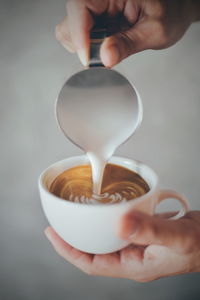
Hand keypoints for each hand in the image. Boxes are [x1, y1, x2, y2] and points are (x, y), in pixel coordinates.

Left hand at [45, 210, 199, 281]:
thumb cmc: (199, 246)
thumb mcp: (176, 238)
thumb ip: (151, 230)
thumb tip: (120, 223)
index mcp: (133, 265)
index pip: (92, 263)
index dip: (69, 251)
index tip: (53, 235)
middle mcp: (131, 256)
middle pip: (94, 251)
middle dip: (74, 239)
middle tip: (60, 222)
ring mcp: (136, 245)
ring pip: (105, 239)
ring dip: (90, 228)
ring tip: (76, 214)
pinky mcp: (142, 233)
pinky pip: (117, 228)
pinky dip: (107, 219)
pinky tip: (105, 209)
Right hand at [55, 0, 199, 66]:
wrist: (174, 12)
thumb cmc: (170, 13)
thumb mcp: (154, 30)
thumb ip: (128, 44)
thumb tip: (105, 58)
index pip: (80, 6)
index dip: (79, 34)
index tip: (88, 58)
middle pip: (71, 22)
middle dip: (85, 45)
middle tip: (108, 53)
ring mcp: (95, 9)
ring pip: (70, 31)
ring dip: (87, 47)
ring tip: (113, 46)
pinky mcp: (95, 21)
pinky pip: (79, 37)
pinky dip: (90, 48)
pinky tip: (109, 45)